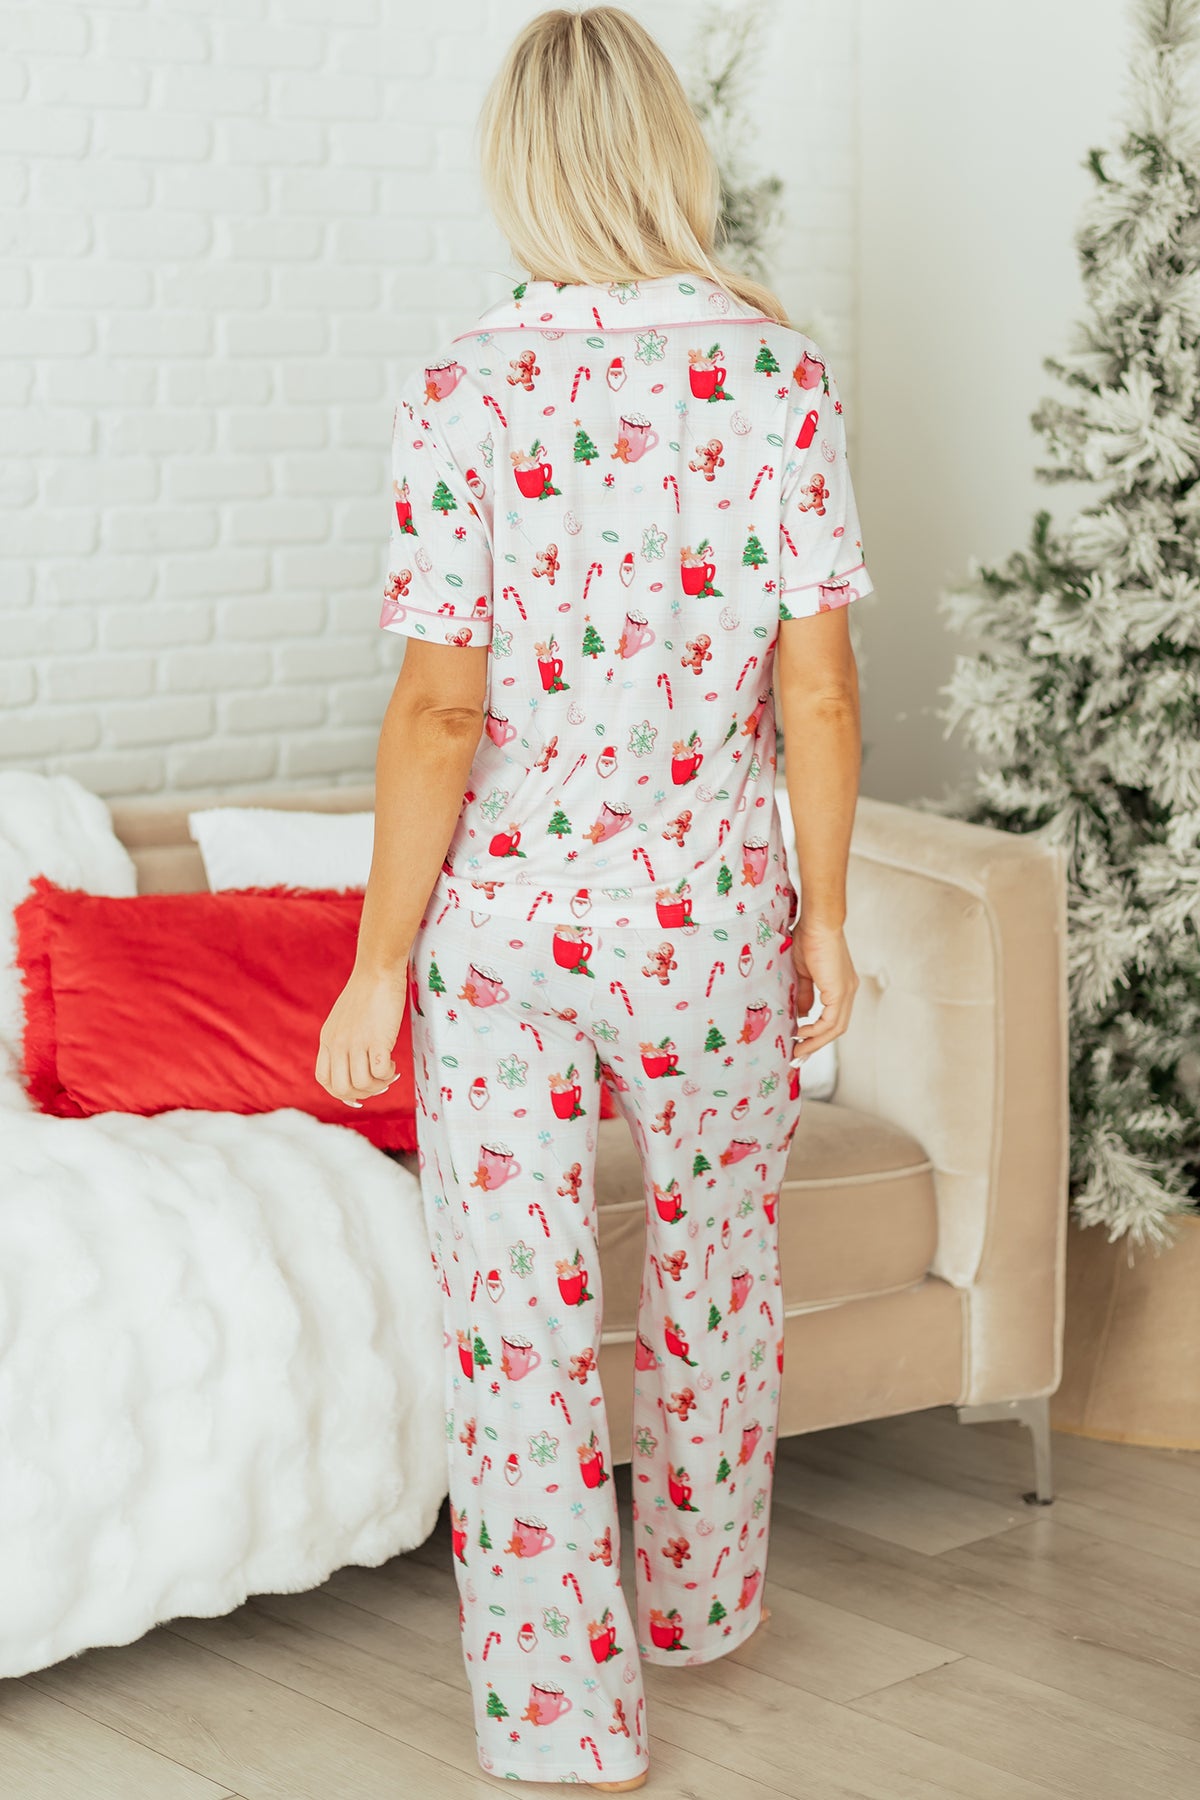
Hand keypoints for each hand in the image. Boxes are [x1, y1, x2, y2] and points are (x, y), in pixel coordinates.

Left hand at [315, 963, 408, 1106]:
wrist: (377, 971)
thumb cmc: (366, 993)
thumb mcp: (343, 1019)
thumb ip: (342, 1040)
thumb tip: (355, 1065)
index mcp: (327, 1040)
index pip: (323, 1079)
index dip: (340, 1092)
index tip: (358, 1092)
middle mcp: (338, 1044)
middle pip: (341, 1088)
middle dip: (362, 1094)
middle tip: (378, 1085)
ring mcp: (356, 1042)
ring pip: (361, 1084)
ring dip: (378, 1086)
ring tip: (388, 1074)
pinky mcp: (376, 1039)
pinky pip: (379, 1072)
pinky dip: (388, 1075)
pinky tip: (392, 1065)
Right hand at [791, 919, 857, 1062]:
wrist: (818, 922)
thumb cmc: (809, 938)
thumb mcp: (803, 972)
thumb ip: (804, 994)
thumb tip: (802, 1015)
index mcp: (840, 986)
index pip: (833, 1018)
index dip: (817, 1033)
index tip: (798, 1043)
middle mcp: (848, 991)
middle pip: (836, 1028)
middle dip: (816, 1044)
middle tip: (798, 1056)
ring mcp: (846, 992)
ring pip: (836, 1028)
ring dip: (816, 1042)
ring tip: (797, 1050)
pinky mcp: (840, 991)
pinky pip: (830, 1021)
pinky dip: (816, 1030)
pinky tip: (800, 1032)